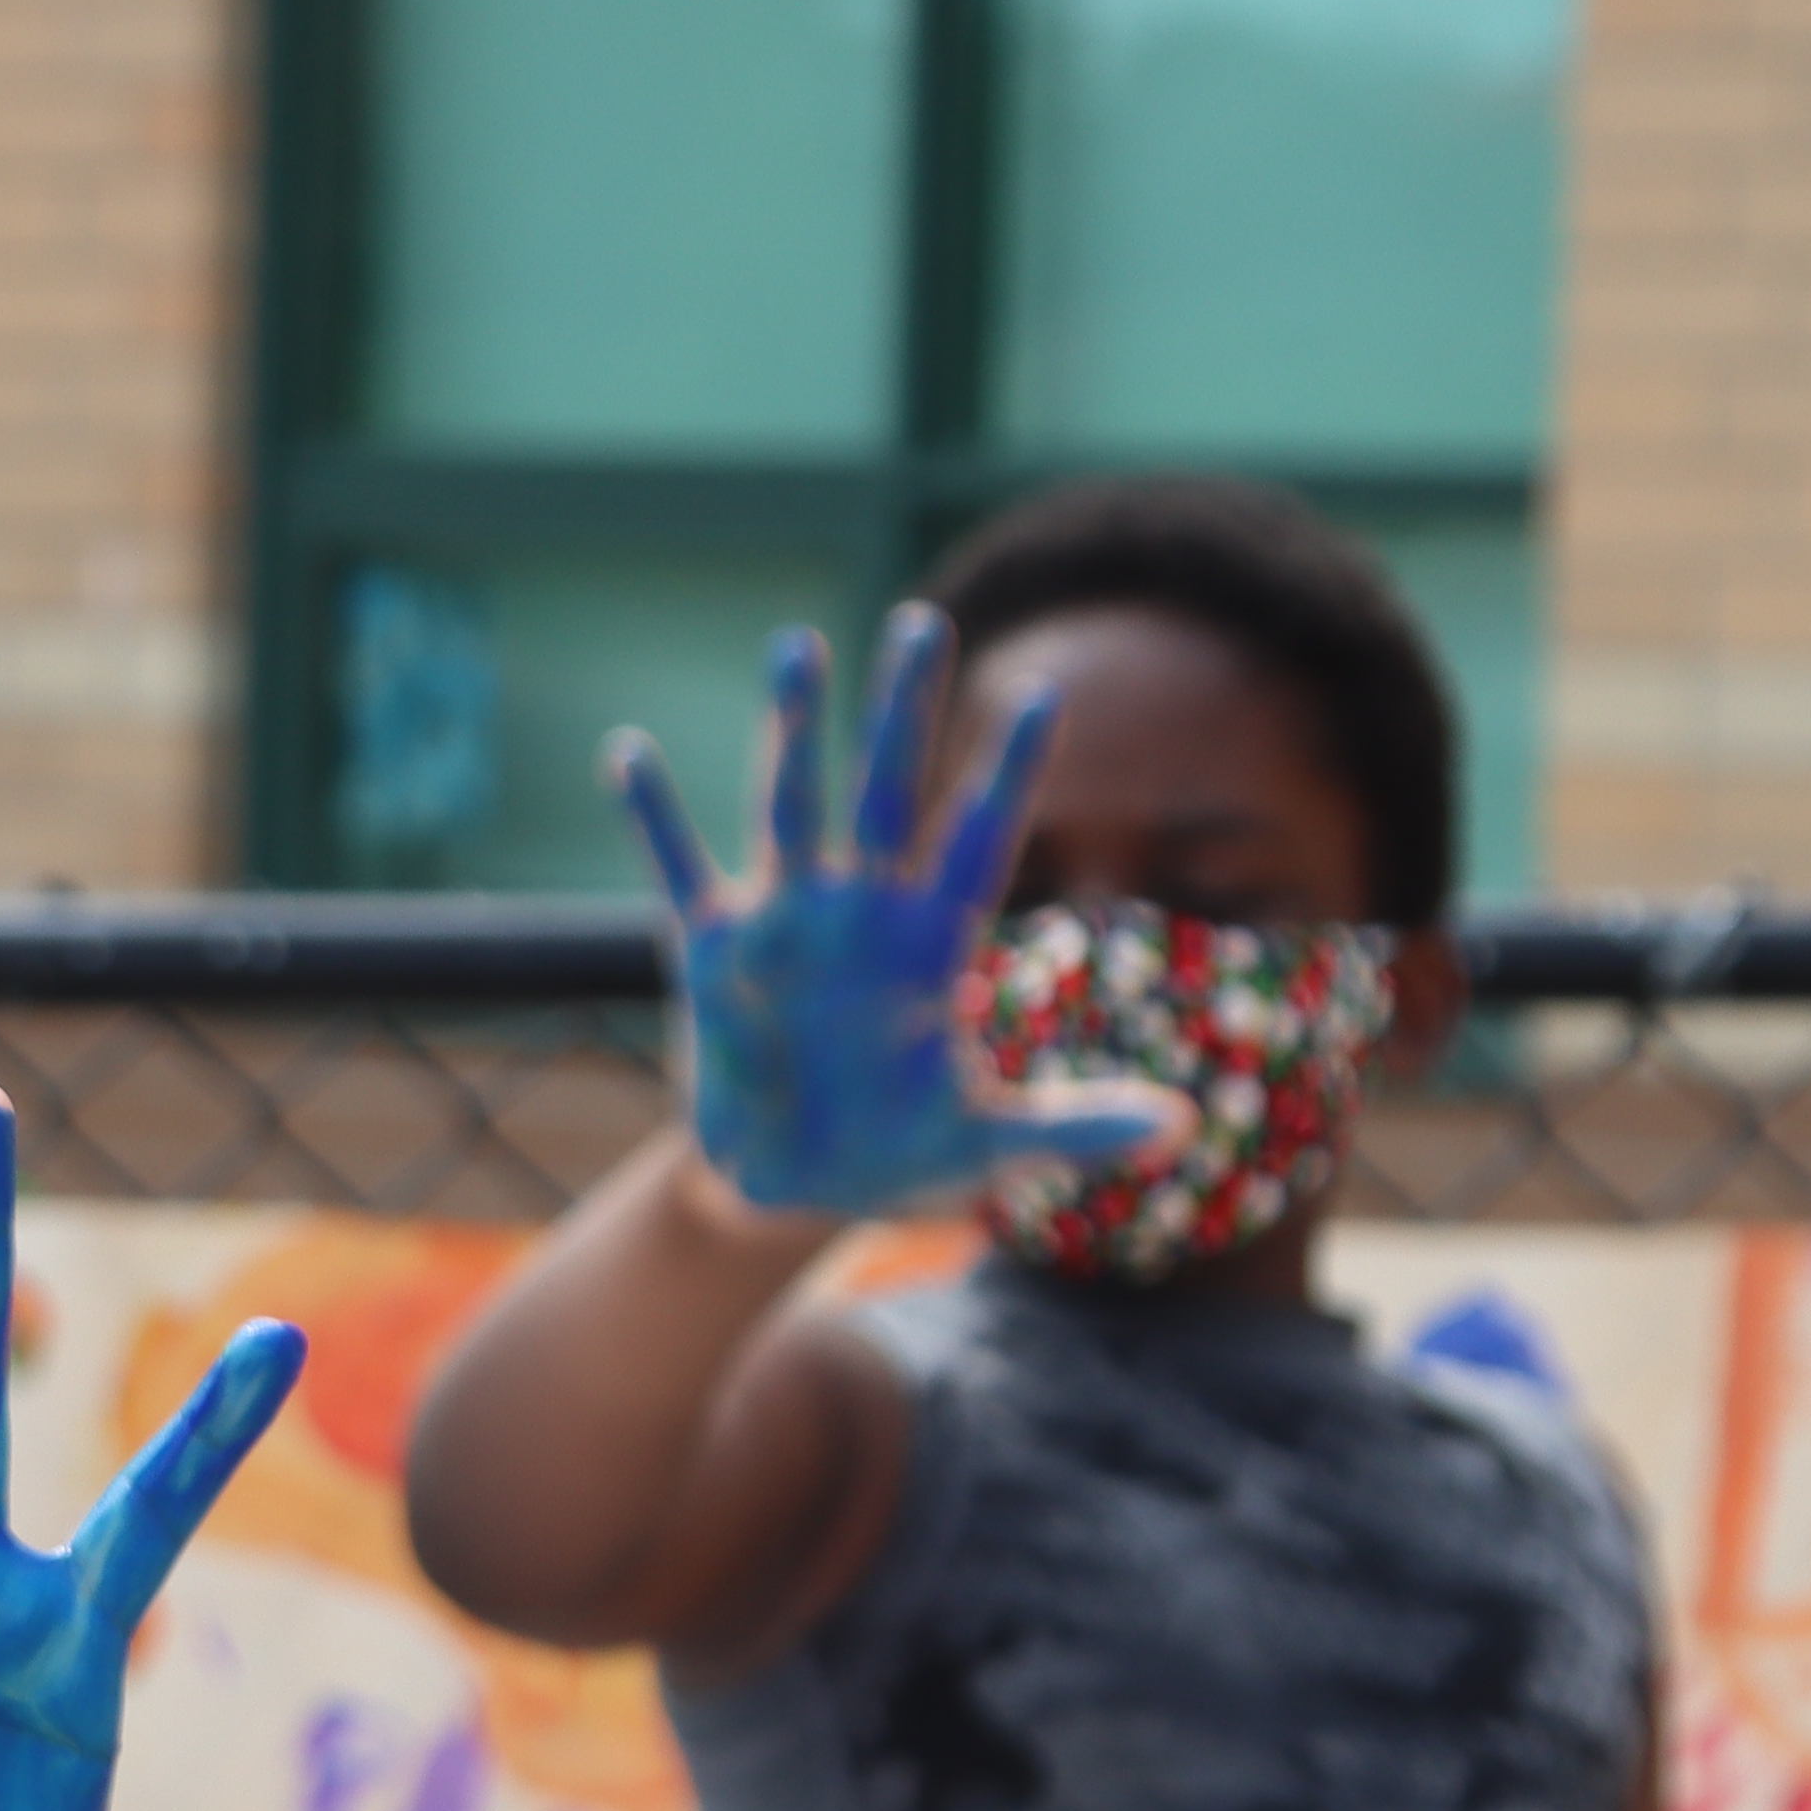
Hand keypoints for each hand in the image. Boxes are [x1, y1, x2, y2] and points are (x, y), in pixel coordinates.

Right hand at [613, 608, 1165, 1223]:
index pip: (980, 837)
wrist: (787, 1185)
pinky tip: (629, 755)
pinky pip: (677, 871)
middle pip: (887, 790)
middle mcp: (859, 912)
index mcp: (930, 942)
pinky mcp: (712, 952)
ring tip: (799, 645)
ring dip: (792, 728)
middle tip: (924, 625)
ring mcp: (783, 923)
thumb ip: (1075, 1123)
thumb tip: (1181, 1123)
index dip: (1006, 771)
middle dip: (903, 711)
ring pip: (790, 805)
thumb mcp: (989, 1144)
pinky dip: (654, 817)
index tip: (1040, 694)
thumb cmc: (894, 1151)